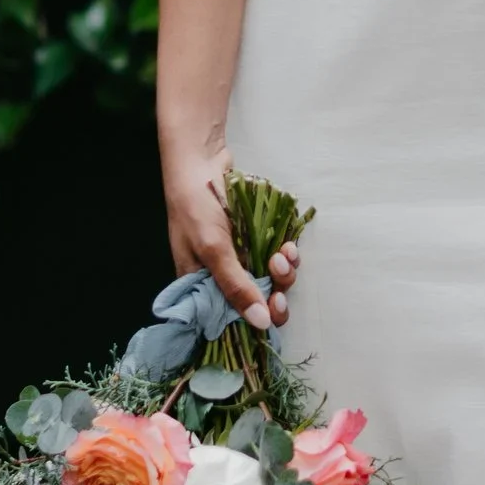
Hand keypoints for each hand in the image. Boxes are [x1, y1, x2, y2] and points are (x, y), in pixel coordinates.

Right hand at [163, 142, 298, 329]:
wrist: (199, 159)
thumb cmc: (195, 206)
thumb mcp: (213, 249)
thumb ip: (236, 287)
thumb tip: (261, 324)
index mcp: (201, 288)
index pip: (232, 319)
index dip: (256, 319)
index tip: (274, 307)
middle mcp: (221, 277)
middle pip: (257, 300)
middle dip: (275, 290)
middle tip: (280, 271)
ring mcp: (239, 258)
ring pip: (271, 279)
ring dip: (284, 270)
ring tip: (285, 252)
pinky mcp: (254, 240)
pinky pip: (276, 256)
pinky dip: (285, 254)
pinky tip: (288, 244)